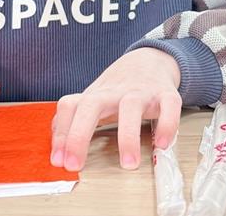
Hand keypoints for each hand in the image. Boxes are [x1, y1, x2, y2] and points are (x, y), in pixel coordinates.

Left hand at [50, 48, 180, 171]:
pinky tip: (162, 143)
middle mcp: (114, 92)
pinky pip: (169, 107)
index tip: (59, 160)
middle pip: (91, 105)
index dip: (61, 132)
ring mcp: (140, 92)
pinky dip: (167, 124)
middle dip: (79, 135)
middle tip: (75, 165)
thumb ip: (73, 120)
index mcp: (94, 95)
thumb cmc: (119, 88)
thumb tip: (56, 146)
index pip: (69, 107)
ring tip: (129, 163)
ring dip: (128, 136)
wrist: (150, 60)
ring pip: (131, 108)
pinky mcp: (165, 94)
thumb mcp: (93, 101)